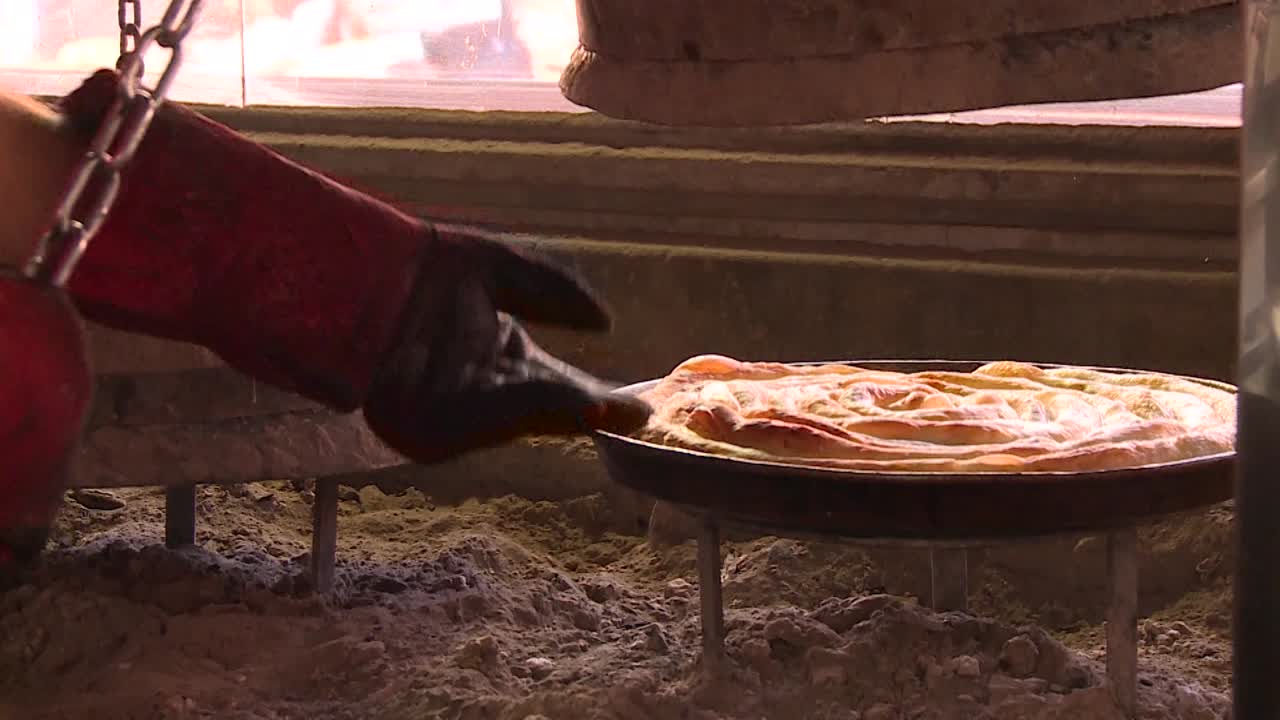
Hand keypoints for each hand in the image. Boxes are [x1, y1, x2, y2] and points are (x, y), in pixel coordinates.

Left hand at [363, 225, 650, 462]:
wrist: (344, 269)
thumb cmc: (415, 266)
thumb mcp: (497, 266)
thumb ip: (552, 287)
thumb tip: (606, 320)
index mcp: (499, 356)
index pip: (557, 381)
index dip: (597, 394)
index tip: (638, 405)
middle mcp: (479, 389)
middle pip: (545, 404)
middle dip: (587, 409)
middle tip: (634, 414)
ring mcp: (451, 412)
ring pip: (519, 414)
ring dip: (562, 410)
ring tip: (605, 405)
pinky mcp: (423, 426)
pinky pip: (485, 420)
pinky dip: (524, 409)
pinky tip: (561, 400)